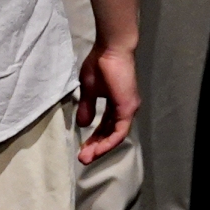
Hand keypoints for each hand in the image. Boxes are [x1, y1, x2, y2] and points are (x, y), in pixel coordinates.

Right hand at [75, 41, 140, 164]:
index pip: (105, 127)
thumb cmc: (99, 64)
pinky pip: (119, 131)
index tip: (81, 148)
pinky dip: (108, 142)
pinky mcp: (128, 108)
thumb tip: (82, 124)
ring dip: (101, 148)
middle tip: (82, 159)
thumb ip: (86, 107)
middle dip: (95, 148)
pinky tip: (97, 149)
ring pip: (116, 136)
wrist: (111, 50)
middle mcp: (124, 109)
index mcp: (115, 104)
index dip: (93, 138)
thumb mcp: (88, 90)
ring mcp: (128, 109)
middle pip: (110, 134)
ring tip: (86, 158)